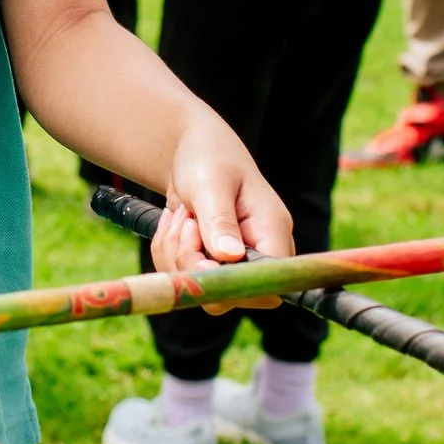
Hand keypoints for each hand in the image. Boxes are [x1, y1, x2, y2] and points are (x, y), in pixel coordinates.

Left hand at [151, 109, 292, 311]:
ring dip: (175, 253)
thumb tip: (229, 256)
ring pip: (202, 289)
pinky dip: (169, 253)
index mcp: (273, 230)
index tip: (202, 258)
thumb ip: (219, 219)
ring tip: (181, 216)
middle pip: (230, 292)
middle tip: (184, 222)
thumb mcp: (210, 182)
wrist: (193, 151)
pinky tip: (176, 224)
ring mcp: (237, 262)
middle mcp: (261, 252)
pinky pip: (186, 279)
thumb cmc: (208, 157)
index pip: (268, 281)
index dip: (233, 283)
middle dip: (192, 263)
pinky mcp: (214, 265)